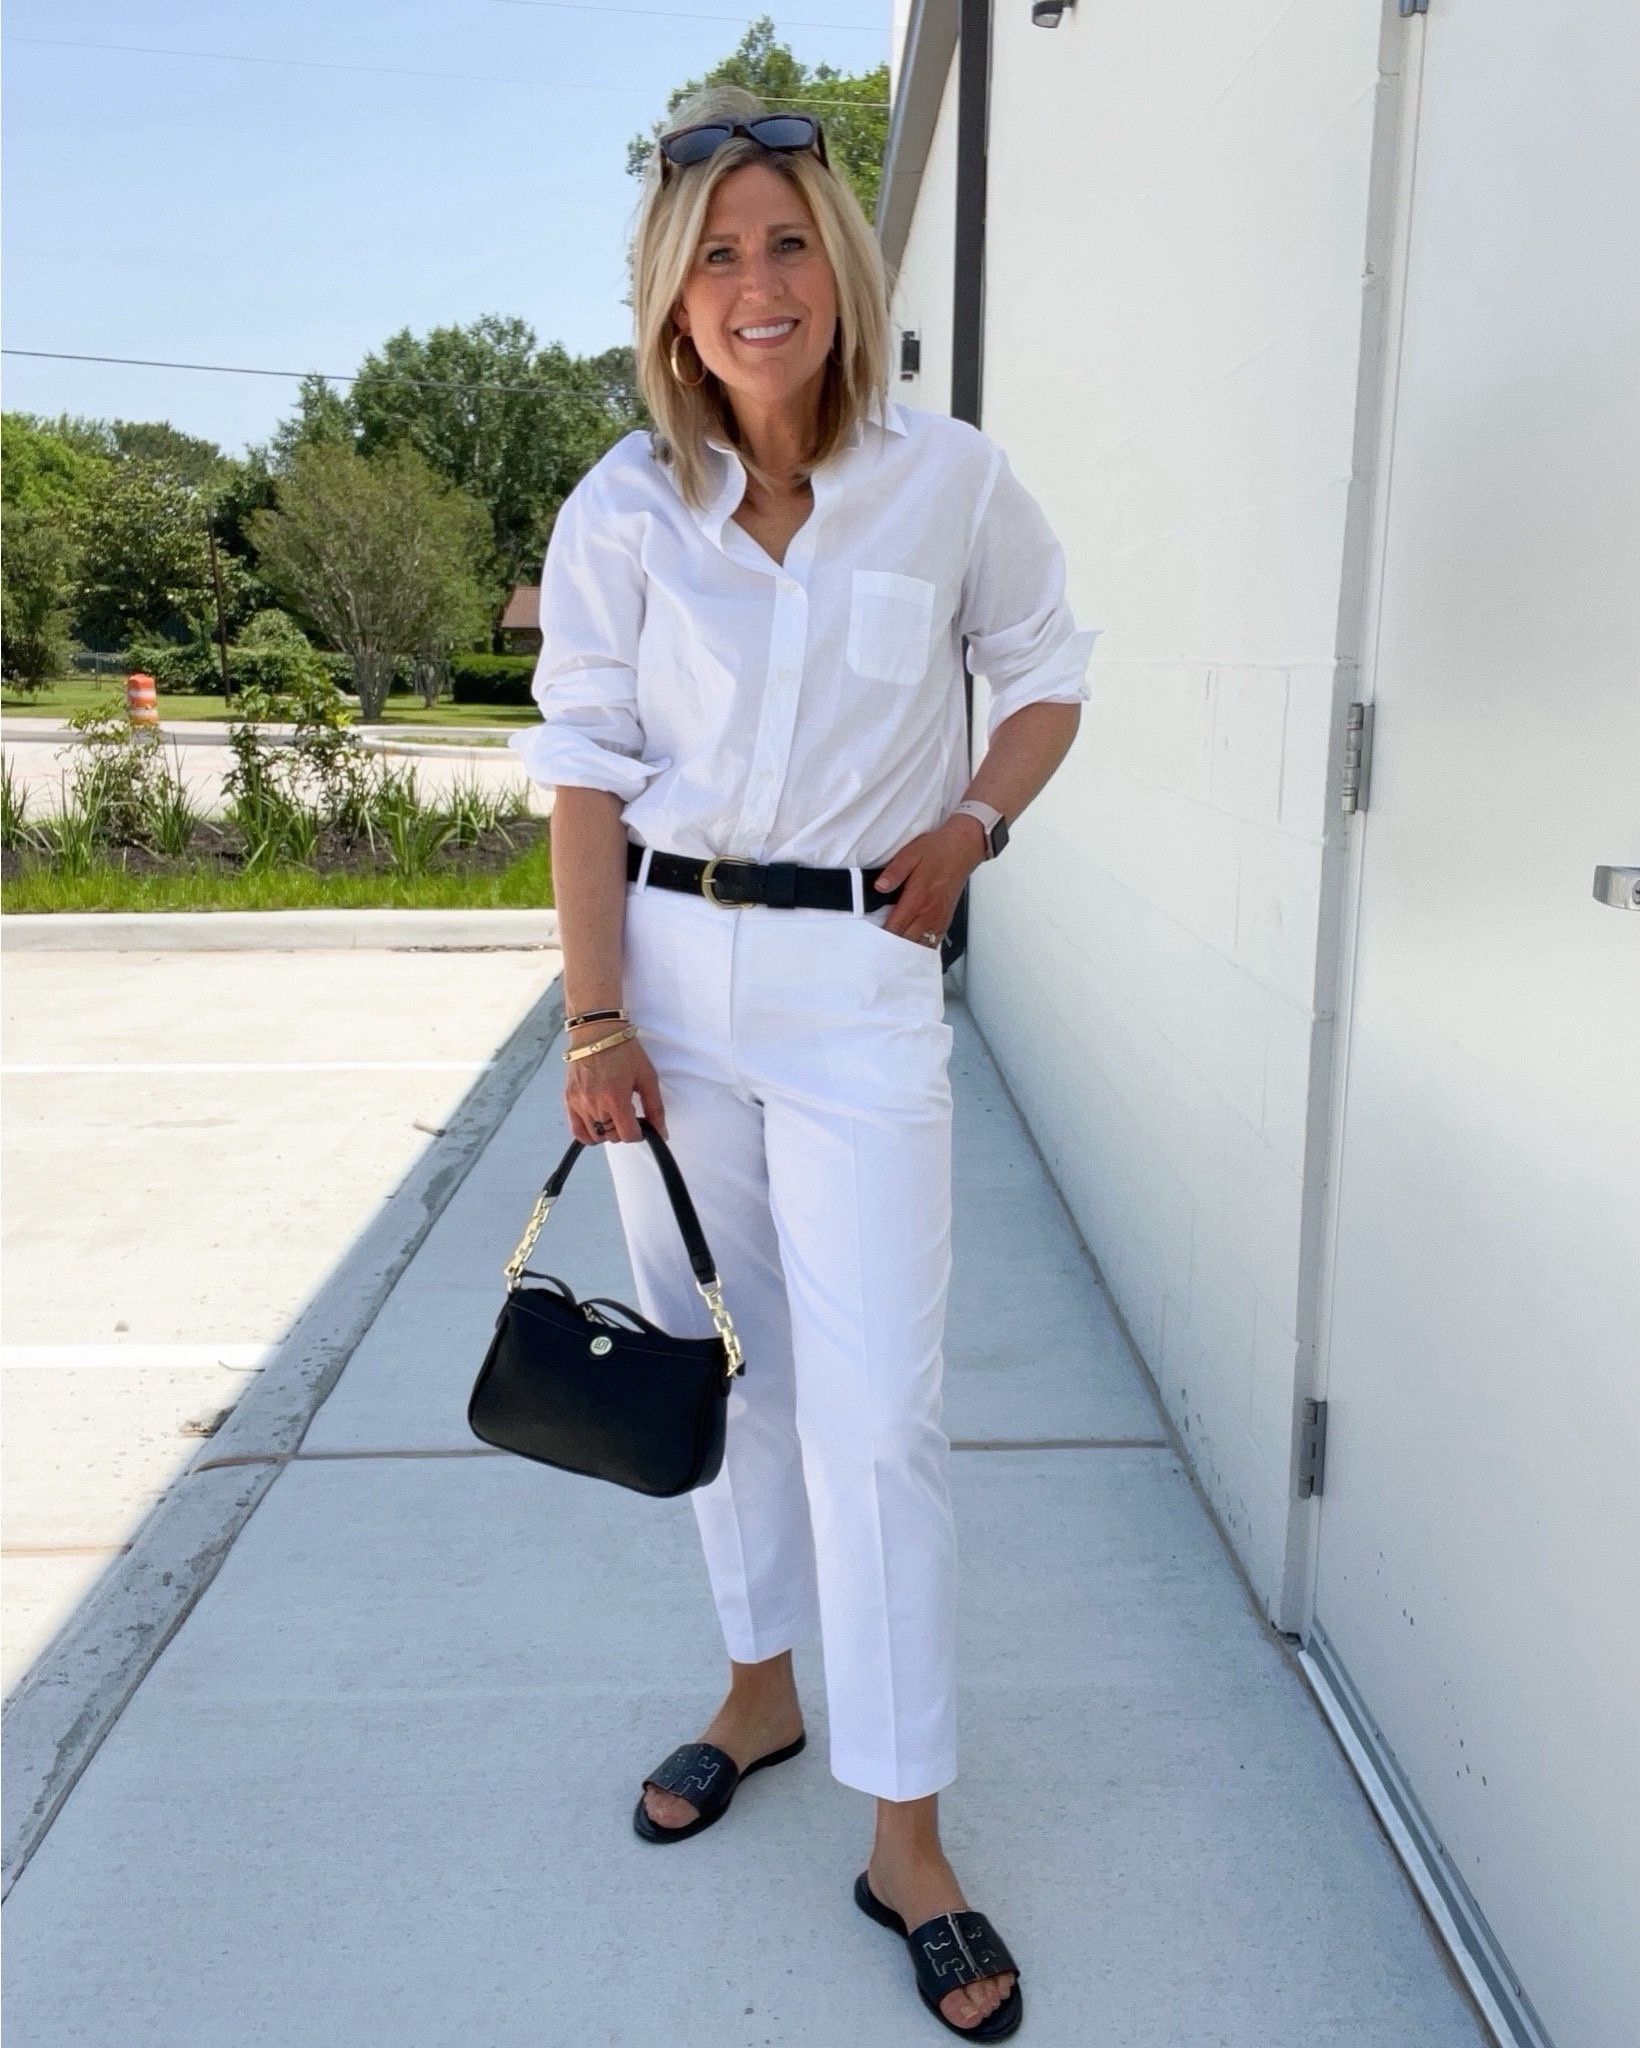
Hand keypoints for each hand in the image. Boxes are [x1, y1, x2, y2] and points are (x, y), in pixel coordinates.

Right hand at [565, 1027, 666, 1144]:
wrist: (597, 1032)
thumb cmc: (624, 1051)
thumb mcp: (647, 1077)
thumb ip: (655, 1108)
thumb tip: (661, 1133)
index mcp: (616, 1099)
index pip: (628, 1136)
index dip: (639, 1133)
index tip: (640, 1124)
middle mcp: (595, 1104)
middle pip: (612, 1137)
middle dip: (624, 1130)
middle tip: (627, 1112)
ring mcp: (579, 1103)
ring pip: (596, 1137)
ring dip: (607, 1132)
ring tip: (612, 1114)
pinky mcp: (569, 1100)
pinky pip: (577, 1131)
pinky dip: (588, 1135)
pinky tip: (598, 1124)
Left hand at [873, 815, 986, 947]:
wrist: (963, 848)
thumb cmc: (937, 851)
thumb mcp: (910, 855)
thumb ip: (894, 873)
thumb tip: (879, 887)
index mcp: (917, 900)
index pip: (895, 929)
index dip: (881, 938)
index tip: (870, 941)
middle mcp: (929, 914)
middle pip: (906, 942)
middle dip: (891, 947)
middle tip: (877, 949)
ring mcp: (939, 919)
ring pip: (920, 945)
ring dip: (906, 949)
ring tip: (892, 952)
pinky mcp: (946, 919)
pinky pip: (933, 942)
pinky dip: (922, 947)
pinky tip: (912, 947)